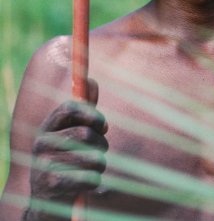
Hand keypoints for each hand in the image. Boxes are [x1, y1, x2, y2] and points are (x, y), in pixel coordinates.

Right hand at [29, 79, 107, 206]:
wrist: (48, 201)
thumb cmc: (68, 160)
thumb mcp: (72, 133)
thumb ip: (84, 110)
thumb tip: (91, 81)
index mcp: (49, 126)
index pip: (70, 107)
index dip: (92, 113)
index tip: (103, 125)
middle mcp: (42, 142)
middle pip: (84, 134)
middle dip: (101, 144)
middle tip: (101, 150)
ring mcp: (43, 163)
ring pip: (90, 157)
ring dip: (100, 164)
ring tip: (95, 168)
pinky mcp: (50, 185)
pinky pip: (87, 178)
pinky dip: (95, 181)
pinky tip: (89, 183)